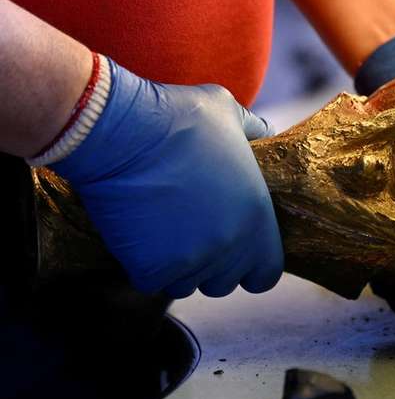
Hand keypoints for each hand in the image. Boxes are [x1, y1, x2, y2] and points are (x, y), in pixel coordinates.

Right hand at [50, 58, 283, 297]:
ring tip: (163, 229)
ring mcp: (191, 262)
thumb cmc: (178, 118)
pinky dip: (143, 265)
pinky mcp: (151, 269)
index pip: (266, 272)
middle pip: (224, 281)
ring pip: (186, 284)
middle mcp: (230, 246)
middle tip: (191, 235)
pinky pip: (151, 281)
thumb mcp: (231, 114)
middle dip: (210, 266)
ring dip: (176, 266)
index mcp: (257, 217)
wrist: (123, 132)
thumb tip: (266, 133)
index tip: (236, 255)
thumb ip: (255, 132)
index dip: (252, 267)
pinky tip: (139, 234)